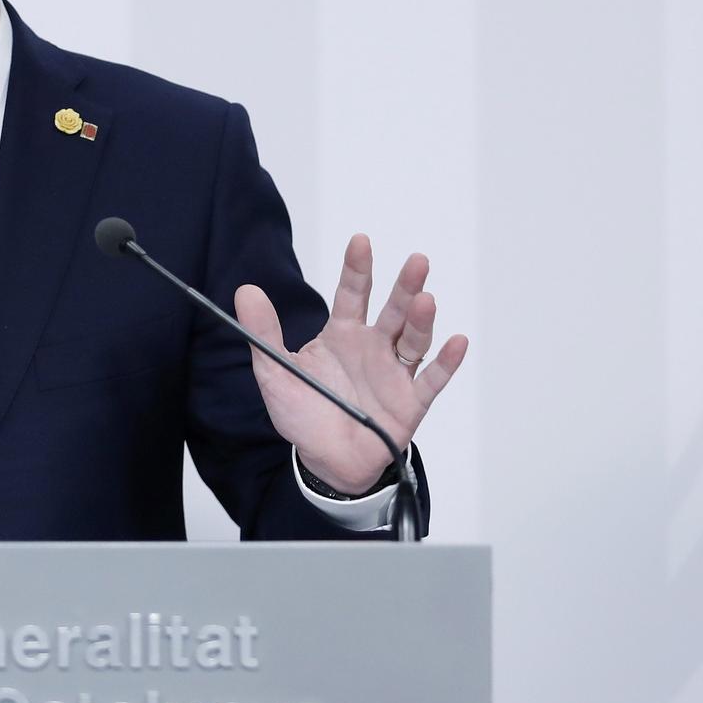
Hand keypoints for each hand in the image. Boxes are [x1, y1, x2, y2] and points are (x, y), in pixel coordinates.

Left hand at [235, 234, 468, 494]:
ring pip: (413, 339)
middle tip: (416, 261)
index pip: (352, 294)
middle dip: (404, 286)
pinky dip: (446, 361)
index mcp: (343, 335)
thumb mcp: (275, 370)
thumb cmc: (303, 413)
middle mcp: (373, 347)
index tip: (360, 241)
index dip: (357, 268)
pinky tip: (457, 341)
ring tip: (426, 300)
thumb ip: (263, 332)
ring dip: (422, 320)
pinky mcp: (411, 402)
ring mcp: (394, 372)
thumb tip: (246, 290)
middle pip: (392, 310)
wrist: (325, 461)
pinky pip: (432, 379)